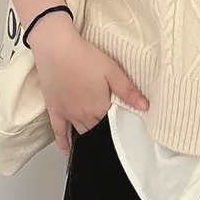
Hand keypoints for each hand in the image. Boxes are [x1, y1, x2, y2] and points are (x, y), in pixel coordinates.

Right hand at [28, 17, 148, 154]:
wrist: (56, 48)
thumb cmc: (84, 57)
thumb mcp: (111, 70)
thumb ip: (128, 91)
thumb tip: (146, 107)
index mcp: (99, 108)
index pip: (112, 125)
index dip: (118, 125)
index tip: (124, 127)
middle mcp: (83, 116)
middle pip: (96, 130)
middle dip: (104, 131)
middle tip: (111, 132)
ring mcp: (67, 114)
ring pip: (80, 132)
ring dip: (88, 136)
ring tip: (97, 141)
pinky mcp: (54, 110)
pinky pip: (58, 132)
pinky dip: (63, 142)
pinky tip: (67, 150)